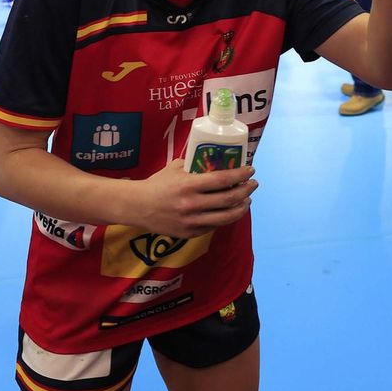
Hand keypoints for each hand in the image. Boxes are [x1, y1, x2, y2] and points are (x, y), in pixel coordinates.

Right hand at [127, 160, 257, 236]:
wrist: (138, 206)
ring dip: (241, 208)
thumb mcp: (176, 168)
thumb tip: (216, 157)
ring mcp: (192, 221)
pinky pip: (214, 226)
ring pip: (226, 217)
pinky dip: (225, 218)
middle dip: (246, 191)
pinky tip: (229, 211)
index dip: (240, 175)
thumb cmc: (158, 184)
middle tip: (253, 184)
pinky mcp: (190, 233)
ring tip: (247, 200)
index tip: (251, 170)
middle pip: (229, 199)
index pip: (223, 180)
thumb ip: (195, 164)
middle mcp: (192, 204)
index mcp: (189, 185)